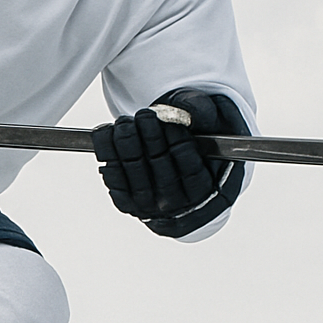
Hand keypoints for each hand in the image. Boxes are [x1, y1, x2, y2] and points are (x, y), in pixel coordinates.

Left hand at [91, 88, 248, 238]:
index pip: (192, 169)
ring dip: (126, 144)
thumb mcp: (215, 121)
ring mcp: (154, 209)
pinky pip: (115, 182)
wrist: (181, 163)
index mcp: (215, 193)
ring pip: (135, 176)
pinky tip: (107, 134)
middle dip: (150, 138)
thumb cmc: (201, 138)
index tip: (168, 119)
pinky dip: (108, 155)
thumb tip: (188, 113)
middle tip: (144, 115)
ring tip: (126, 122)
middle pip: (161, 172)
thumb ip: (205, 113)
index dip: (178, 142)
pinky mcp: (129, 205)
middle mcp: (183, 207)